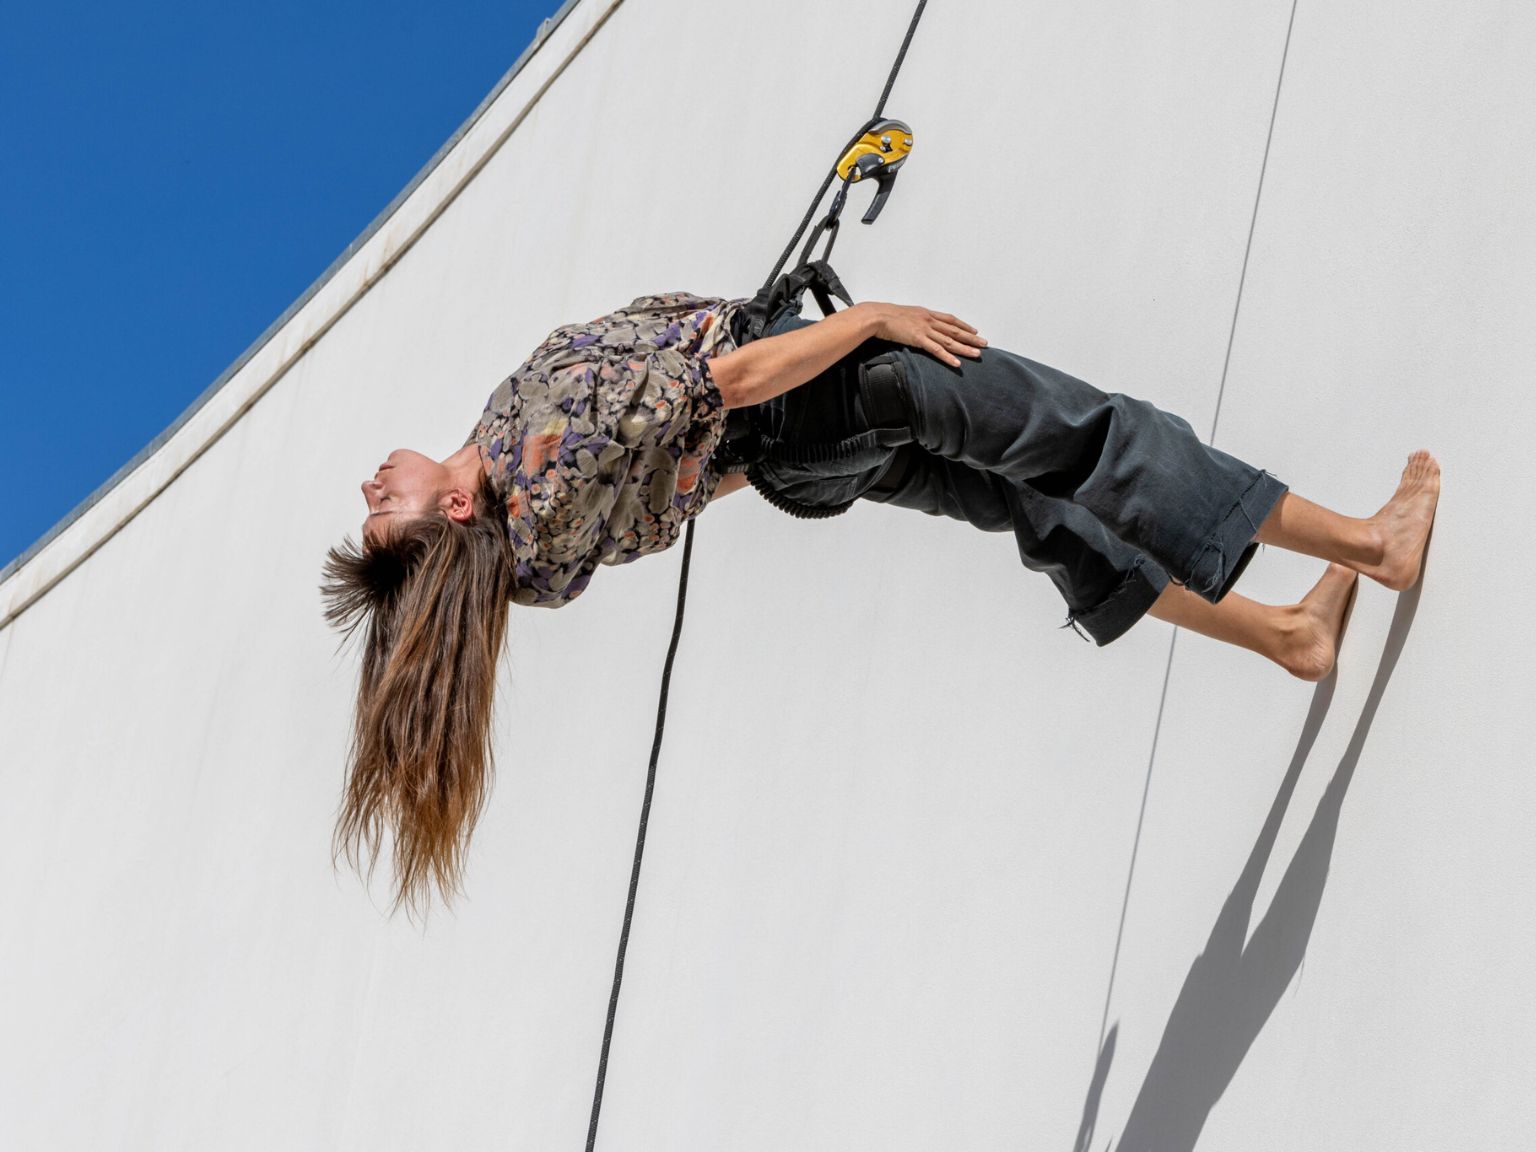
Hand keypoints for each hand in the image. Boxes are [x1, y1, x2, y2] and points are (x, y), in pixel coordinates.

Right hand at [861, 302, 986, 367]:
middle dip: (971, 337)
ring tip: (977, 354)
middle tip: (985, 343)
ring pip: (950, 340)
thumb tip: (918, 324)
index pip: (950, 320)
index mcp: (927, 313)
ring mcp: (925, 330)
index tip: (974, 330)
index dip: (964, 325)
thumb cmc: (887, 315)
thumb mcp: (906, 314)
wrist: (878, 315)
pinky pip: (936, 350)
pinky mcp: (918, 339)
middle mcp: (929, 320)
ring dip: (965, 348)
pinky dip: (948, 357)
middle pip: (955, 330)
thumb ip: (915, 320)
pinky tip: (957, 363)